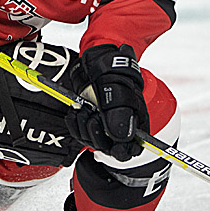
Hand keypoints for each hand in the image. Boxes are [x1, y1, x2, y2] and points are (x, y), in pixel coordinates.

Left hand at [67, 44, 147, 161]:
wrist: (95, 59)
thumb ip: (120, 111)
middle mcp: (120, 125)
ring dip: (84, 129)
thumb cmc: (112, 70)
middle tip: (91, 117)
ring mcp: (103, 123)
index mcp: (136, 120)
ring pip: (93, 141)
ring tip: (83, 110)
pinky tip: (74, 113)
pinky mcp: (89, 120)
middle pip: (110, 148)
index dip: (123, 151)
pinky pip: (80, 132)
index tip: (114, 148)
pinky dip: (75, 125)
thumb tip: (120, 137)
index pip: (132, 148)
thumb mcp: (119, 87)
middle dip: (98, 136)